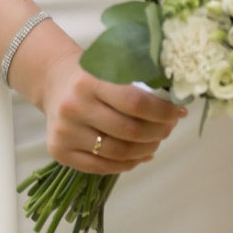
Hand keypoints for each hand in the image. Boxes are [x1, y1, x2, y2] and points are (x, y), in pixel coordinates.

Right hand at [16, 23, 185, 175]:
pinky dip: (126, 164)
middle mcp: (74, 107)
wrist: (54, 81)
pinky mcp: (59, 151)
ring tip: (156, 141)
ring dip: (145, 150)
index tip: (179, 112)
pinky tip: (140, 156)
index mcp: (90, 81)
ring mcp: (65, 132)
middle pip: (129, 131)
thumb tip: (175, 105)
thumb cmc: (92, 73)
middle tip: (169, 128)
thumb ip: (139, 79)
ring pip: (118, 153)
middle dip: (158, 132)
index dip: (163, 111)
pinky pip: (101, 167)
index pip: (135, 102)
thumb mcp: (112, 65)